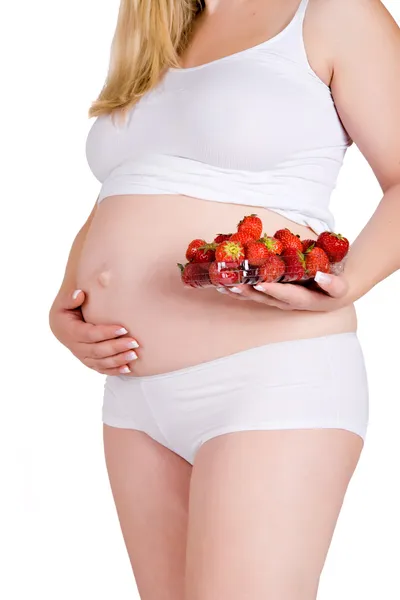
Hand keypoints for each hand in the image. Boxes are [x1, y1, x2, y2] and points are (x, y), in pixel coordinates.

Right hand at [49, 289, 139, 374]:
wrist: (63, 321)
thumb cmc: (67, 308)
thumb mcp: (63, 301)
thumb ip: (71, 297)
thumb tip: (80, 294)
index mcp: (68, 331)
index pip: (89, 334)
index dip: (106, 333)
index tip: (124, 328)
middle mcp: (73, 346)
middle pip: (97, 350)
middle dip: (116, 347)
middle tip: (134, 342)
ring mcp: (80, 356)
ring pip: (100, 362)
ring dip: (118, 360)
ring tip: (134, 355)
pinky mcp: (88, 361)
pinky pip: (100, 368)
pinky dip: (114, 370)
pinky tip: (127, 368)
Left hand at [216, 272, 350, 311]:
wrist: (334, 293)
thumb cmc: (336, 288)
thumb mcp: (341, 287)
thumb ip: (334, 284)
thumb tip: (321, 275)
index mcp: (303, 300)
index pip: (286, 294)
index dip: (273, 290)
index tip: (260, 283)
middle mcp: (287, 302)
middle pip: (264, 297)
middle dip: (248, 291)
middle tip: (232, 284)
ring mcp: (277, 299)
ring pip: (255, 296)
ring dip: (239, 291)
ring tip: (222, 285)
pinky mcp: (272, 295)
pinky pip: (253, 292)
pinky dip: (239, 289)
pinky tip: (224, 284)